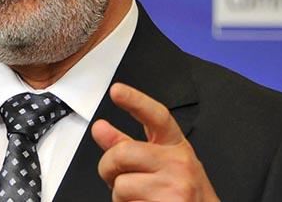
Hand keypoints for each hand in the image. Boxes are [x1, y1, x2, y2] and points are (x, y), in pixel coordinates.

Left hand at [91, 83, 218, 201]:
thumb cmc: (180, 192)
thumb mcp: (161, 162)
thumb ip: (128, 145)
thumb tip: (100, 128)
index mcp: (176, 146)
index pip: (157, 116)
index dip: (135, 101)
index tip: (117, 90)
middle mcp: (179, 163)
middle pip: (122, 153)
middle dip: (108, 168)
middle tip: (115, 176)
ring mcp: (175, 186)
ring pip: (120, 185)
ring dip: (121, 196)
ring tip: (141, 197)